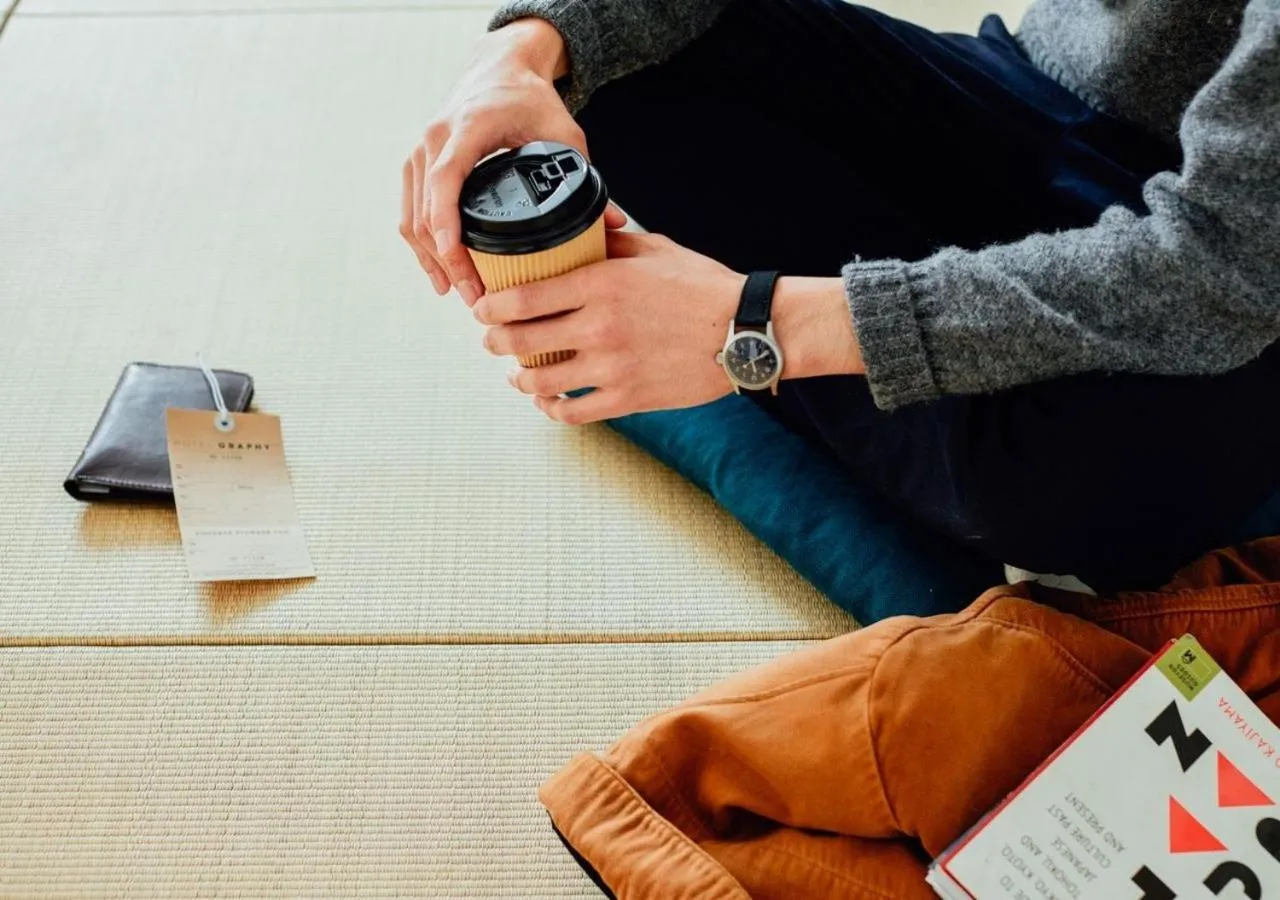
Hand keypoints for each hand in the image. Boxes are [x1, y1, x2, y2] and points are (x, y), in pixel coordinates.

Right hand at [400, 18, 581, 305]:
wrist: (498, 66)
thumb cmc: (531, 98)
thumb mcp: (563, 133)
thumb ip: (586, 175)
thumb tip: (616, 222)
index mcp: (468, 127)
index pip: (446, 179)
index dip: (446, 222)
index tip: (455, 259)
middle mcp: (435, 137)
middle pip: (427, 208)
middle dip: (447, 259)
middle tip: (475, 297)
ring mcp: (420, 150)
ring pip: (412, 216)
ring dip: (431, 259)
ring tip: (457, 293)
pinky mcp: (416, 163)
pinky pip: (410, 210)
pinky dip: (422, 244)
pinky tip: (440, 272)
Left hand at [473, 231, 745, 423]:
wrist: (747, 330)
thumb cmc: (703, 285)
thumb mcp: (655, 248)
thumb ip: (612, 240)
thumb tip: (583, 226)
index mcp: (602, 283)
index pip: (524, 296)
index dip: (491, 305)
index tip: (482, 308)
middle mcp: (600, 326)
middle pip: (522, 340)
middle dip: (496, 342)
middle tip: (492, 341)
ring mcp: (612, 366)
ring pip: (541, 382)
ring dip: (520, 379)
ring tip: (517, 376)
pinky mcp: (628, 398)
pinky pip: (573, 413)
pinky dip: (552, 410)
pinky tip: (548, 404)